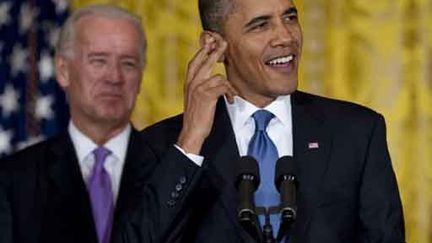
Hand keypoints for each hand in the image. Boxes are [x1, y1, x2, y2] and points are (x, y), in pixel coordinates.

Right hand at [177, 33, 236, 153]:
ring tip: (230, 95)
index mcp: (188, 83)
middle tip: (224, 44)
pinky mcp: (207, 95)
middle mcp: (192, 83)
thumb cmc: (196, 117)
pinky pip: (223, 87)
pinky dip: (230, 93)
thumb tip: (212, 79)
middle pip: (205, 61)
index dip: (202, 51)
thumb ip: (200, 87)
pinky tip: (230, 100)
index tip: (210, 43)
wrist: (191, 132)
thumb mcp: (194, 98)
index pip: (194, 62)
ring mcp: (198, 88)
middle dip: (216, 51)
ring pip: (219, 76)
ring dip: (229, 86)